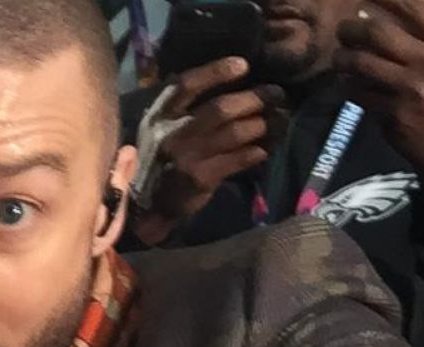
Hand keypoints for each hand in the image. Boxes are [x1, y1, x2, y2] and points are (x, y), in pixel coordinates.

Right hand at [131, 57, 284, 245]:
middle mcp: (172, 133)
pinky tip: (263, 148)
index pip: (187, 85)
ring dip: (260, 125)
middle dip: (253, 98)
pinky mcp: (201, 178)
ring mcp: (188, 157)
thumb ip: (182, 108)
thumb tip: (226, 84)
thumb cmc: (159, 159)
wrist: (147, 205)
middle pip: (220, 109)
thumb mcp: (159, 128)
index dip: (216, 72)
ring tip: (276, 120)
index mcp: (160, 115)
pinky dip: (255, 152)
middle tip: (275, 94)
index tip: (243, 65)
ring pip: (234, 133)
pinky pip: (238, 159)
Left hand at [334, 0, 423, 203]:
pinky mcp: (393, 111)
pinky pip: (358, 91)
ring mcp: (413, 88)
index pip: (414, 7)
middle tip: (342, 29)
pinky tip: (346, 83)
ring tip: (339, 56)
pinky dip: (347, 86)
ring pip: (361, 62)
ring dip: (342, 58)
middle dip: (352, 28)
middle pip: (377, 32)